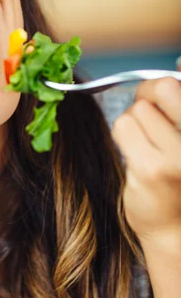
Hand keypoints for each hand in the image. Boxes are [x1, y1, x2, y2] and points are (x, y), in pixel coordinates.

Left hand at [112, 74, 180, 251]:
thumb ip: (177, 108)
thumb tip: (172, 68)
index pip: (176, 84)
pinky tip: (137, 156)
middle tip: (147, 118)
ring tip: (146, 146)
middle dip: (147, 98)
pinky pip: (123, 127)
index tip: (158, 99)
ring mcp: (179, 154)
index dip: (161, 87)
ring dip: (133, 124)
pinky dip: (123, 137)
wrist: (175, 229)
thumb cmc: (180, 178)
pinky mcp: (152, 168)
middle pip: (160, 88)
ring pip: (136, 110)